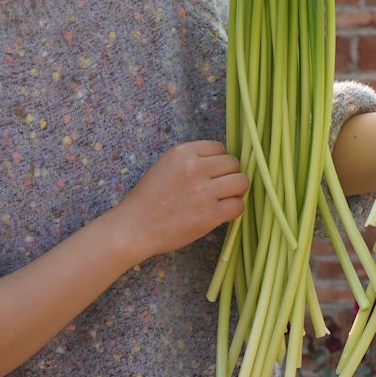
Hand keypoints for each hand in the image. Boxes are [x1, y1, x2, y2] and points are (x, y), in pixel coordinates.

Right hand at [106, 140, 247, 264]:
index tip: (212, 174)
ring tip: (223, 200)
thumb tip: (223, 163)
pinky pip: (238, 205)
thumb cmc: (149, 199)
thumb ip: (192, 160)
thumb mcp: (166, 166)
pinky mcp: (209, 214)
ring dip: (235, 192)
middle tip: (219, 189)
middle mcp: (195, 168)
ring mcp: (203, 191)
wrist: (134, 228)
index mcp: (183, 153)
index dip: (219, 162)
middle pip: (233, 163)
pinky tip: (220, 214)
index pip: (220, 148)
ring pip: (241, 182)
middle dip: (229, 175)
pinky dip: (233, 210)